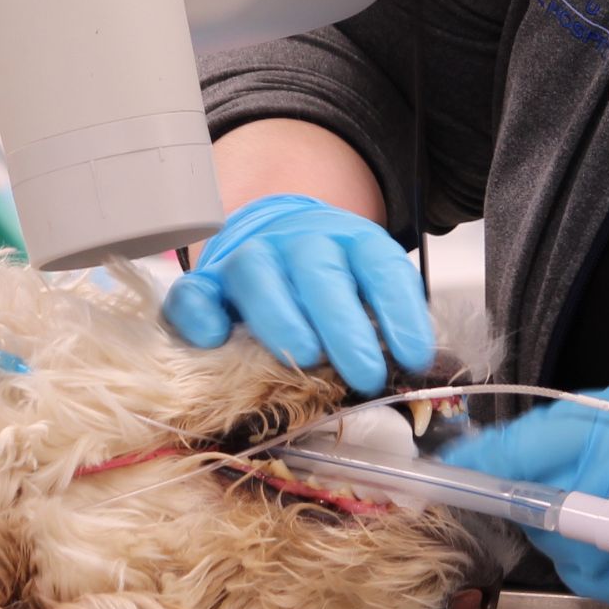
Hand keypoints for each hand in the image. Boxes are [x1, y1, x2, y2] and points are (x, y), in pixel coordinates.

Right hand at [160, 194, 433, 396]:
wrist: (275, 236)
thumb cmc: (333, 282)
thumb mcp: (371, 290)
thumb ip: (390, 323)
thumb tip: (414, 372)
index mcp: (352, 242)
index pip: (380, 267)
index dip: (401, 312)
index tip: (414, 357)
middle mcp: (299, 242)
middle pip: (317, 269)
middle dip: (342, 322)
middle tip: (363, 373)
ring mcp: (249, 257)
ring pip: (256, 272)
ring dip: (280, 316)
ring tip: (302, 357)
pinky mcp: (207, 282)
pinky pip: (194, 290)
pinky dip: (199, 313)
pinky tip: (216, 339)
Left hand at [439, 378, 608, 608]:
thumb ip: (556, 429)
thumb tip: (485, 453)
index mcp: (602, 465)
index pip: (511, 474)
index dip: (469, 476)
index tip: (429, 480)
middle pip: (536, 522)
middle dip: (545, 500)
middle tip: (590, 474)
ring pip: (567, 557)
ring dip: (578, 532)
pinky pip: (603, 579)